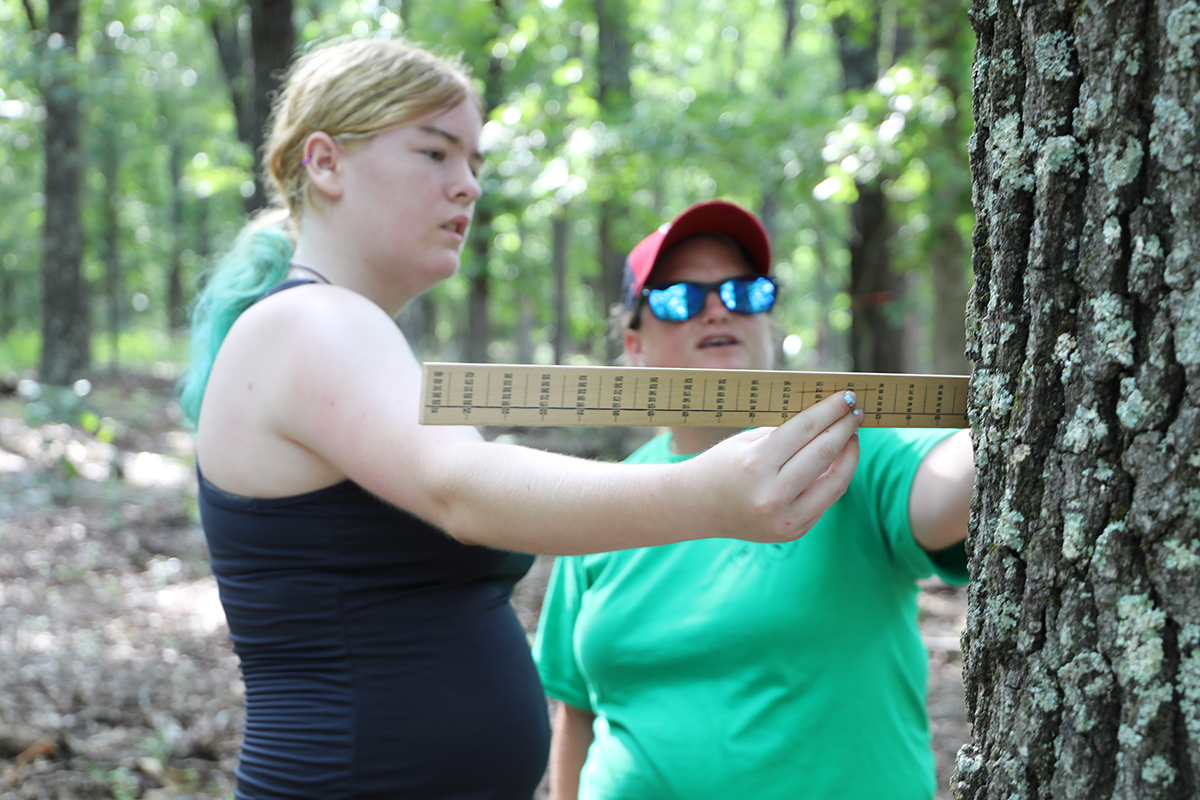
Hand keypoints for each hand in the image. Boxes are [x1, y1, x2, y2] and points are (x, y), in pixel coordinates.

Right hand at [684, 391, 861, 542]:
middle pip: (824, 454)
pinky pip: (824, 501)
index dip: (830, 410)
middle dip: (844, 429)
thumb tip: (827, 415)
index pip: (805, 430)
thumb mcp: (747, 441)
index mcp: (755, 465)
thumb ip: (786, 432)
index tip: (846, 397)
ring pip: (835, 482)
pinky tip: (838, 461)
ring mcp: (784, 519)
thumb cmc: (721, 465)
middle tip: (856, 412)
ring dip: (849, 456)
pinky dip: (835, 478)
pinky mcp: (792, 531)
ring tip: (852, 437)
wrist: (697, 507)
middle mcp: (772, 495)